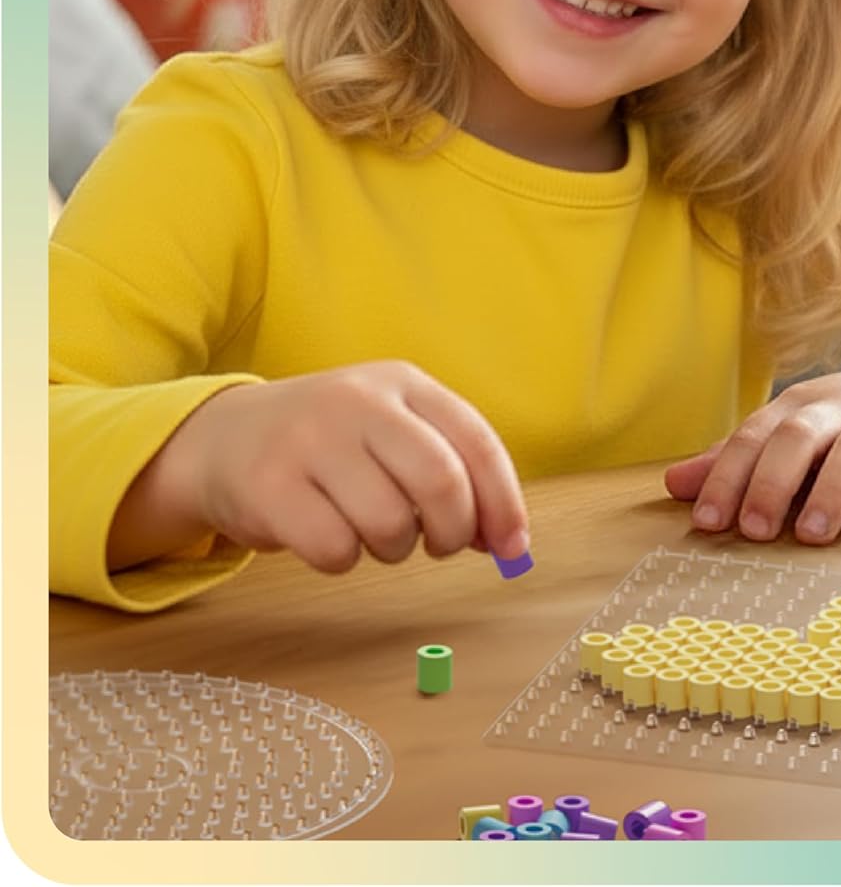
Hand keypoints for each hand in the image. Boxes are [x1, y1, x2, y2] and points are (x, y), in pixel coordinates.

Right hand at [113, 360, 529, 574]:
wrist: (224, 437)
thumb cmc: (333, 446)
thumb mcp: (395, 433)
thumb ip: (453, 472)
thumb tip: (507, 539)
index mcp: (404, 383)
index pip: (476, 441)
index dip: (503, 501)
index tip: (513, 545)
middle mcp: (360, 401)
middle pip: (440, 482)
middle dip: (454, 530)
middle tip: (440, 547)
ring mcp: (310, 439)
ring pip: (389, 523)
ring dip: (394, 548)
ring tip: (373, 532)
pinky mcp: (267, 485)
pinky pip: (334, 549)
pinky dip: (344, 560)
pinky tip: (329, 536)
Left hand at [663, 353, 840, 547]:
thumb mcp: (795, 429)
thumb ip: (740, 459)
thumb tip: (673, 484)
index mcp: (802, 405)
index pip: (757, 435)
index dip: (729, 475)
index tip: (707, 520)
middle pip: (801, 435)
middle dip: (774, 481)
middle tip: (754, 530)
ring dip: (834, 491)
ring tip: (813, 535)